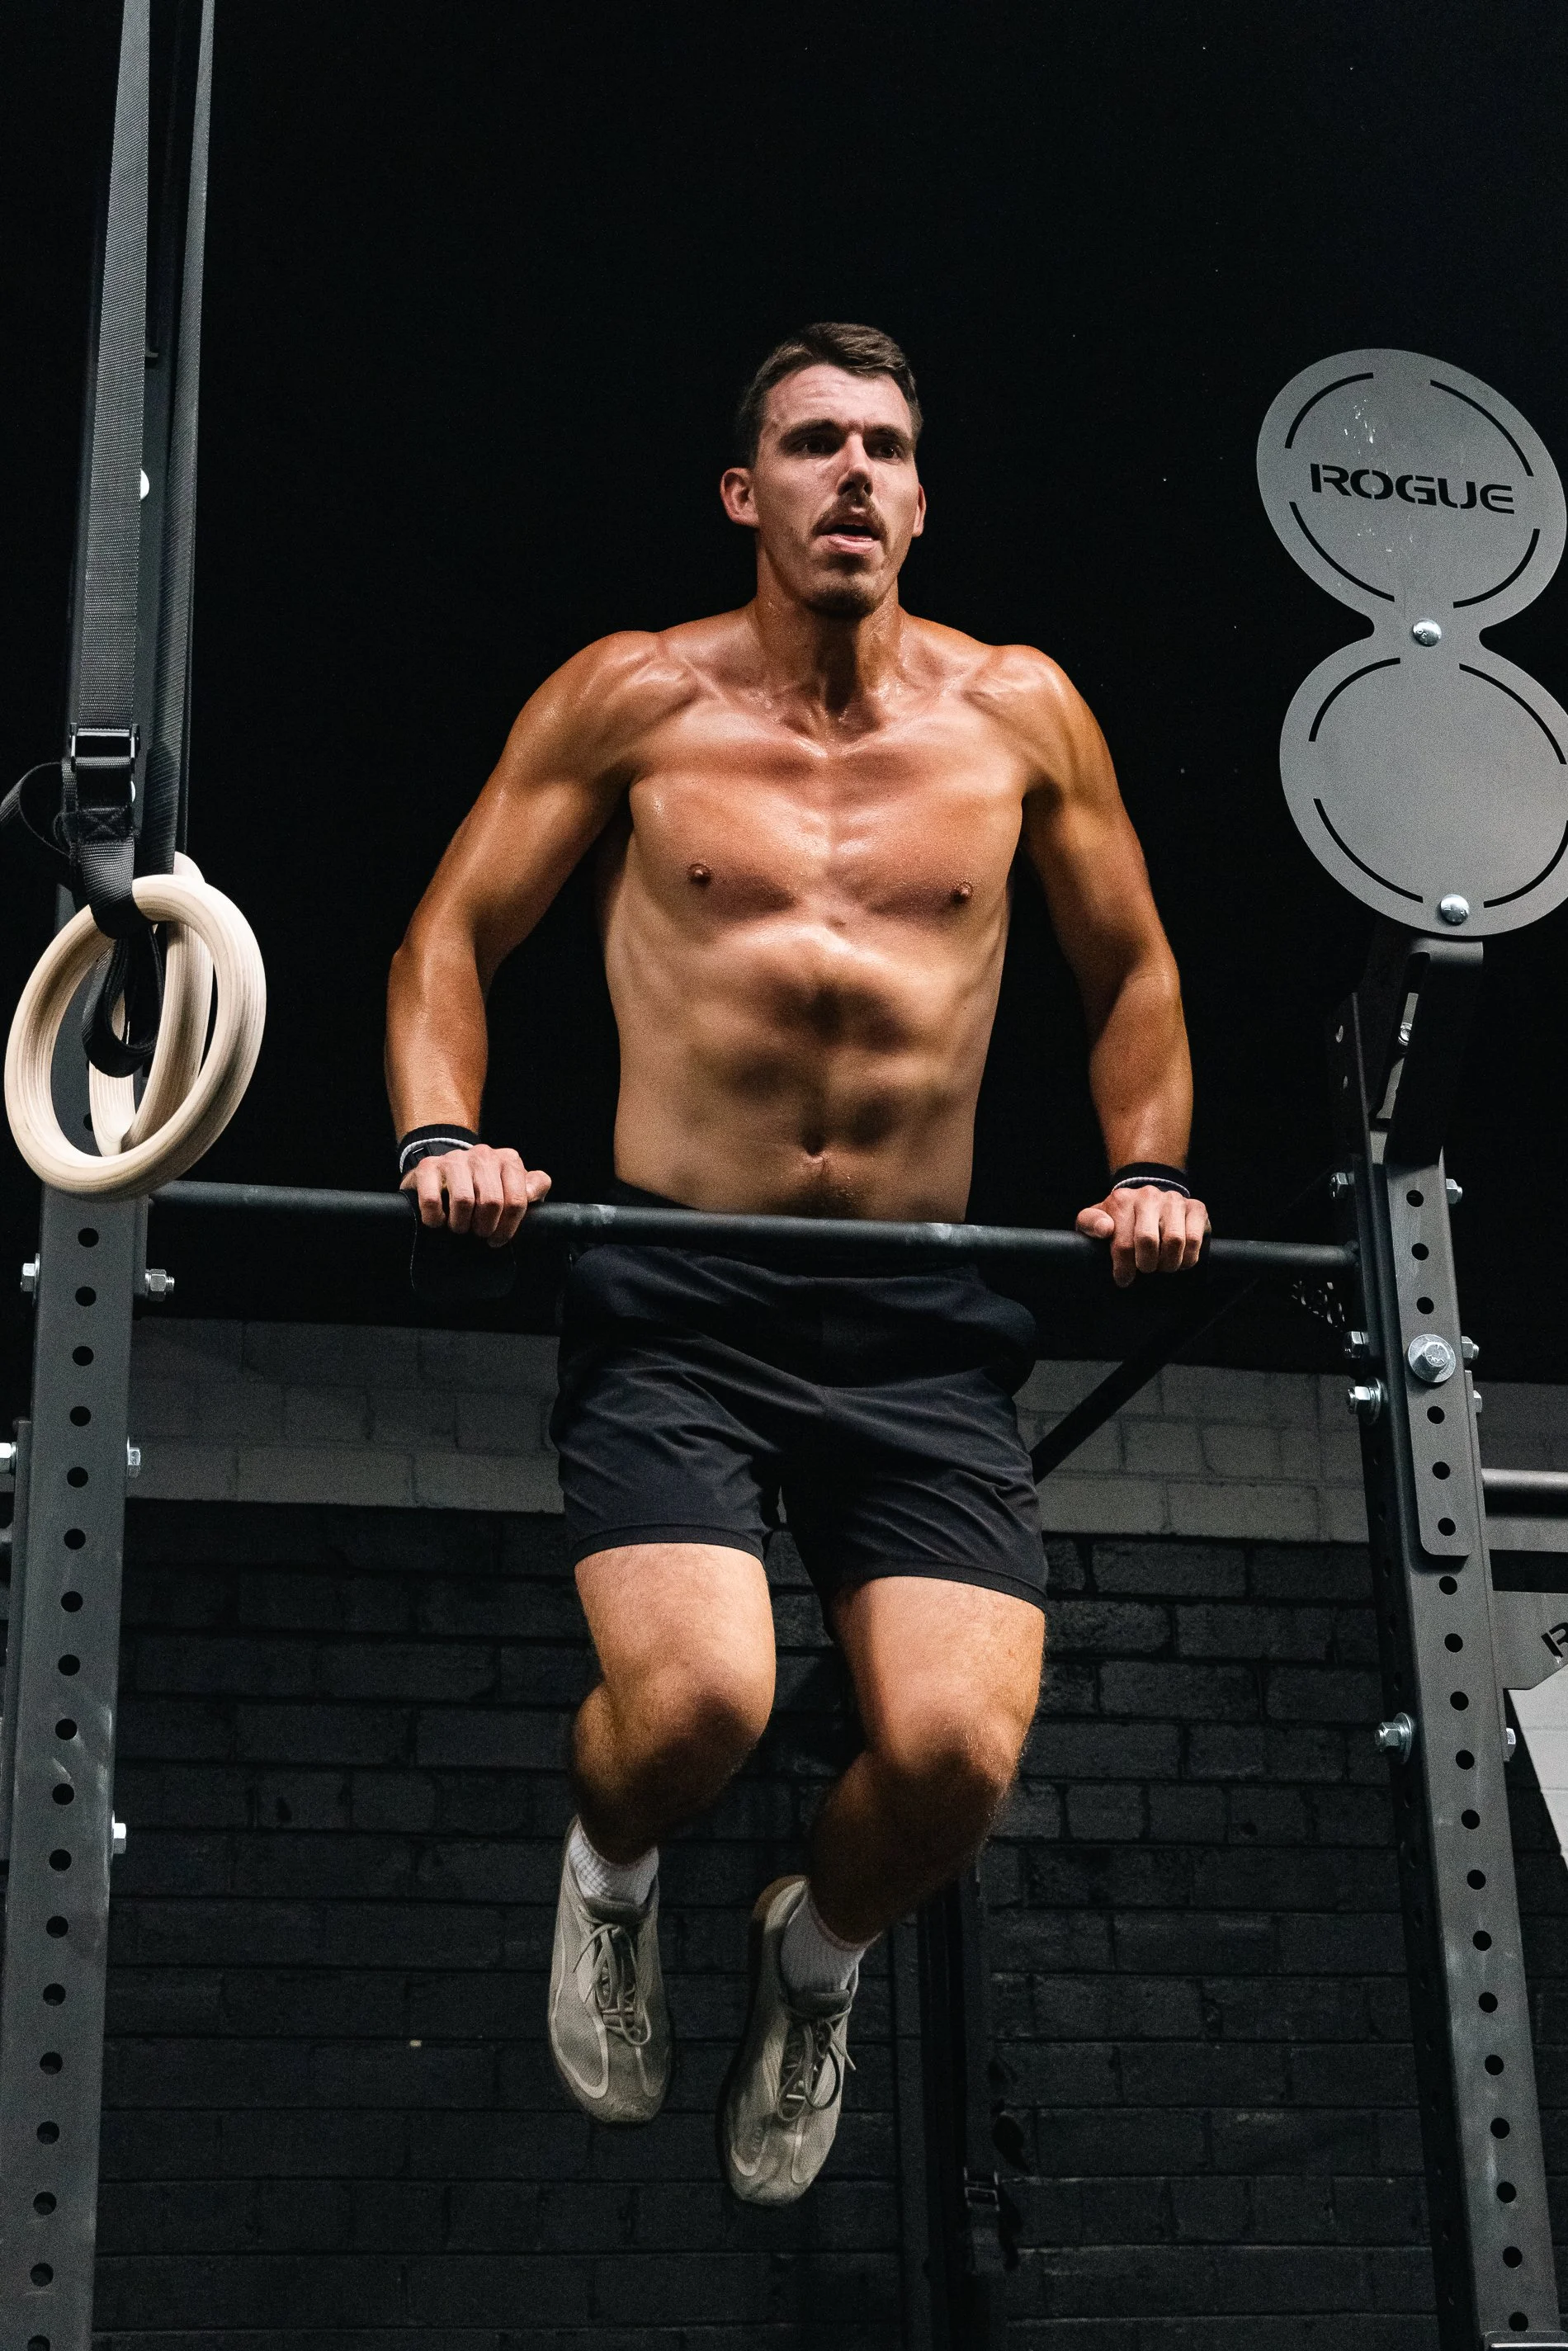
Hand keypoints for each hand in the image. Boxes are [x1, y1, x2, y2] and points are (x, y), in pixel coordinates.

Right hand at [401, 1145, 549, 1247]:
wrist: (448, 1170)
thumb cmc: (487, 1186)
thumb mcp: (516, 1185)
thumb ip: (535, 1186)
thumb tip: (530, 1193)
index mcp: (508, 1160)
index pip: (517, 1200)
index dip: (509, 1228)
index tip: (498, 1239)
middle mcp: (483, 1155)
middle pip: (491, 1202)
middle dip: (485, 1227)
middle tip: (479, 1233)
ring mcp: (455, 1158)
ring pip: (463, 1200)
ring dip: (461, 1224)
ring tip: (460, 1228)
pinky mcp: (428, 1166)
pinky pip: (432, 1199)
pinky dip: (435, 1218)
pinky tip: (439, 1221)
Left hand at [1076, 1182, 1208, 1287]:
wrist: (1146, 1200)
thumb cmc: (1117, 1219)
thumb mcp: (1094, 1220)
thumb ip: (1090, 1223)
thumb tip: (1105, 1229)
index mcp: (1121, 1200)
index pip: (1123, 1243)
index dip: (1124, 1268)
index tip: (1124, 1278)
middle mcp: (1148, 1196)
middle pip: (1148, 1241)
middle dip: (1146, 1264)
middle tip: (1145, 1270)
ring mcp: (1173, 1200)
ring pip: (1175, 1241)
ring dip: (1168, 1263)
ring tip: (1161, 1266)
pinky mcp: (1195, 1207)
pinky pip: (1194, 1239)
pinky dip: (1188, 1257)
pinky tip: (1179, 1259)